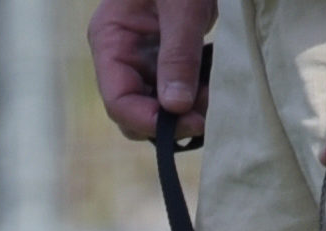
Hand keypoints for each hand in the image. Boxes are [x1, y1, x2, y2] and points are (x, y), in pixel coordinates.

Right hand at [88, 0, 215, 142]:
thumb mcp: (183, 5)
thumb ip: (178, 53)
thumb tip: (175, 108)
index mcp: (110, 38)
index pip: (118, 100)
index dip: (148, 121)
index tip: (186, 125)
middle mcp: (121, 52)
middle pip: (134, 110)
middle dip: (168, 121)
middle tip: (207, 118)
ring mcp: (142, 54)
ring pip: (155, 104)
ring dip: (185, 111)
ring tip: (215, 102)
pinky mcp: (165, 53)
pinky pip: (174, 88)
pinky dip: (194, 95)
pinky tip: (214, 88)